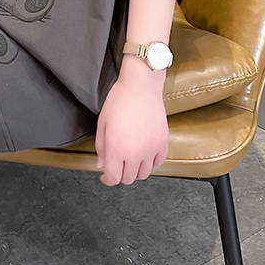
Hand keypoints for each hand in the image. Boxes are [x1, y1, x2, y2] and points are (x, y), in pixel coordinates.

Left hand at [94, 57, 168, 185]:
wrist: (141, 86)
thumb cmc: (119, 100)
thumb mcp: (103, 123)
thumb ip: (101, 147)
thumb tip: (102, 165)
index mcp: (117, 148)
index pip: (113, 177)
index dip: (107, 179)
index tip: (105, 177)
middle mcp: (135, 152)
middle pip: (128, 179)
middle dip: (120, 175)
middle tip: (116, 165)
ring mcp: (151, 149)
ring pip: (144, 174)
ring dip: (135, 171)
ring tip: (130, 160)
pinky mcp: (163, 143)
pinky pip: (158, 163)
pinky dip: (150, 163)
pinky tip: (144, 154)